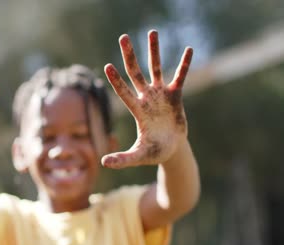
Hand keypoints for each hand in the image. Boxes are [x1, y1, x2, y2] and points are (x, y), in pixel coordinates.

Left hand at [102, 30, 192, 168]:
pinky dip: (184, 64)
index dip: (116, 81)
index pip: (123, 92)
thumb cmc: (153, 152)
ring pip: (156, 68)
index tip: (107, 66)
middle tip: (123, 37)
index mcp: (137, 110)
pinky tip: (189, 49)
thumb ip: (123, 159)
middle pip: (135, 72)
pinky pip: (180, 76)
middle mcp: (146, 98)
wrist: (171, 150)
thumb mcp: (138, 156)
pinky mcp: (175, 96)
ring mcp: (160, 95)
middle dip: (130, 55)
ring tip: (152, 32)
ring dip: (154, 51)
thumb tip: (104, 163)